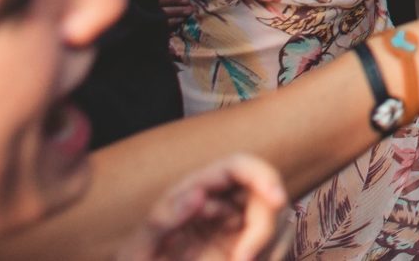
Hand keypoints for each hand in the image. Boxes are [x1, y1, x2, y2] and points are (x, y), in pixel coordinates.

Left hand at [115, 154, 292, 260]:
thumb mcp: (141, 246)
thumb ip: (164, 218)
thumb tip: (199, 194)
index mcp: (198, 189)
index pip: (240, 167)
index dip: (263, 176)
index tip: (277, 200)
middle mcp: (224, 202)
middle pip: (267, 198)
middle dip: (265, 229)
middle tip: (242, 260)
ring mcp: (239, 225)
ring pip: (278, 224)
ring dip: (268, 248)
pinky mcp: (246, 246)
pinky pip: (274, 246)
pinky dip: (269, 256)